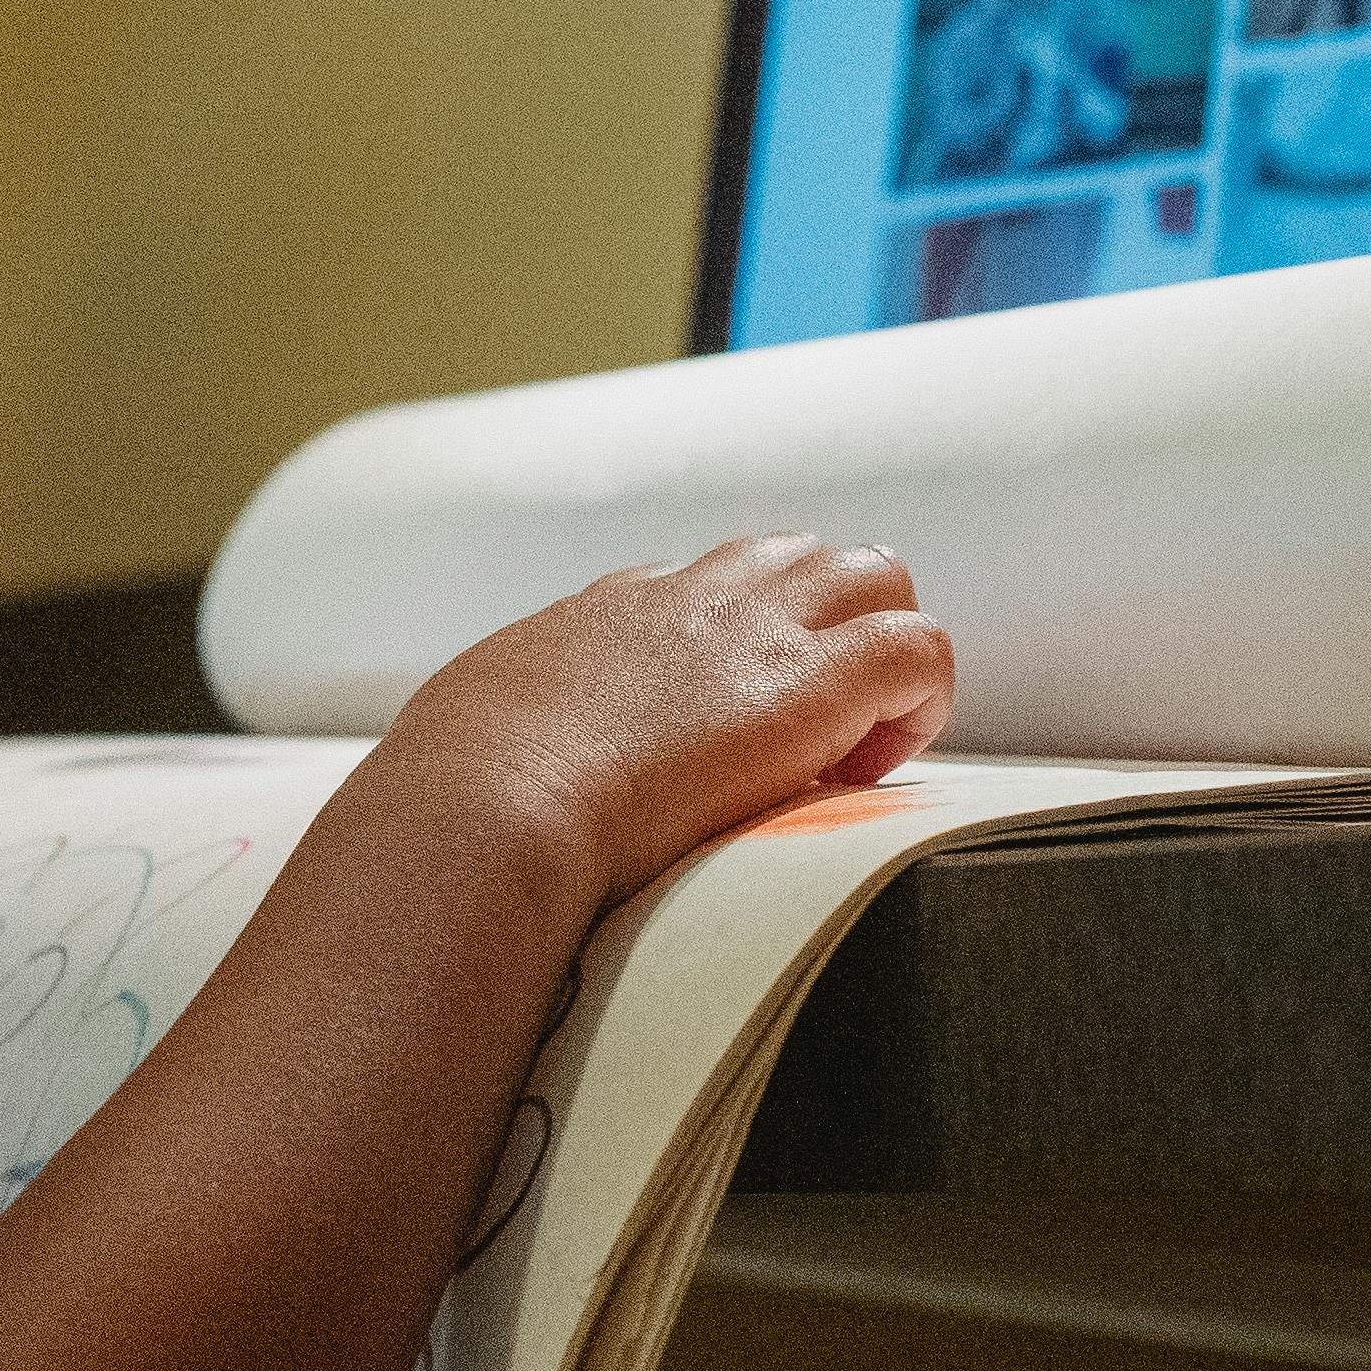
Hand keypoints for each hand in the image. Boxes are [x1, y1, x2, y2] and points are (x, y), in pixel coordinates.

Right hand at [372, 533, 954, 912]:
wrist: (480, 813)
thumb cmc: (451, 802)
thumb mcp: (461, 737)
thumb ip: (494, 735)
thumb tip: (462, 774)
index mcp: (603, 616)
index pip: (698, 590)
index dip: (731, 656)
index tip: (715, 738)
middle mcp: (687, 601)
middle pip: (799, 556)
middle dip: (824, 629)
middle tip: (805, 735)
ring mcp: (754, 632)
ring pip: (876, 574)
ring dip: (878, 652)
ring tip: (851, 747)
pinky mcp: (813, 685)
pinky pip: (919, 648)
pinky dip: (918, 703)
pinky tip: (870, 767)